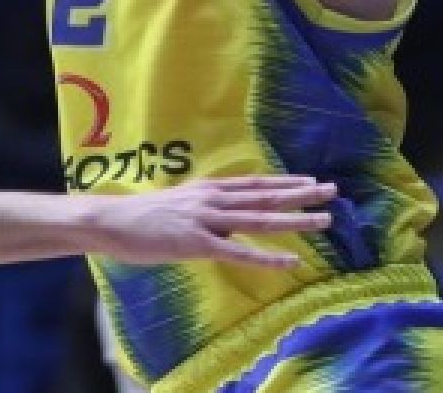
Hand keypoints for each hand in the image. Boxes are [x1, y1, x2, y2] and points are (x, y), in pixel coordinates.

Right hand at [83, 175, 334, 266]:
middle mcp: (211, 200)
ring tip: (324, 220)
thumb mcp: (177, 205)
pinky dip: (268, 257)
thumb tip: (221, 222)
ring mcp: (205, 221)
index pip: (253, 183)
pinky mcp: (197, 244)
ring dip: (295, 220)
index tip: (310, 180)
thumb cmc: (138, 217)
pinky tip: (292, 262)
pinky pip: (239, 252)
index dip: (284, 182)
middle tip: (333, 191)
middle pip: (264, 196)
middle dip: (300, 194)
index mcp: (206, 189)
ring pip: (260, 219)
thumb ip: (202, 211)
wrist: (109, 221)